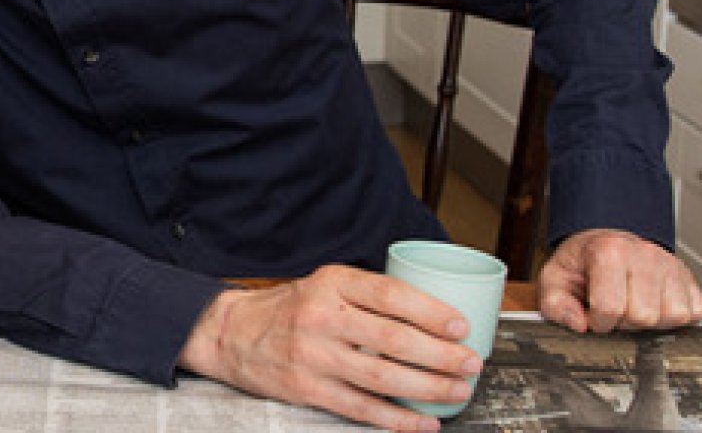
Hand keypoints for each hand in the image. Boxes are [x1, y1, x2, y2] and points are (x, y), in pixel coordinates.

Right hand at [178, 266, 478, 432]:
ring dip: (427, 388)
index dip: (431, 312)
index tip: (461, 326)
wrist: (231, 333)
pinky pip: (361, 408)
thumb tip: (433, 313)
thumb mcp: (325, 284)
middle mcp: (322, 317)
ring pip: (382, 377)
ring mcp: (314, 356)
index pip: (390, 295)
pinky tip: (423, 423)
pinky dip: (397, 419)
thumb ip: (369, 295)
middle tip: (470, 363)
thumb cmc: (289, 309)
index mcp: (332, 283)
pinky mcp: (308, 389)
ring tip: (457, 391)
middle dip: (440, 355)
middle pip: (393, 339)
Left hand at [536, 228, 701, 333]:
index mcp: (609, 251)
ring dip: (651, 322)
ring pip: (672, 317)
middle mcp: (645, 254)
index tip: (593, 314)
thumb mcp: (555, 278)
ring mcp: (671, 265)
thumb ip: (555, 304)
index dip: (598, 322)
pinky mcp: (688, 277)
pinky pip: (693, 314)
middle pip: (644, 317)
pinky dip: (673, 318)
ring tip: (634, 307)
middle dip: (624, 323)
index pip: (610, 308)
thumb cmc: (583, 263)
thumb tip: (578, 325)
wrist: (608, 242)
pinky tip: (654, 306)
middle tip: (615, 309)